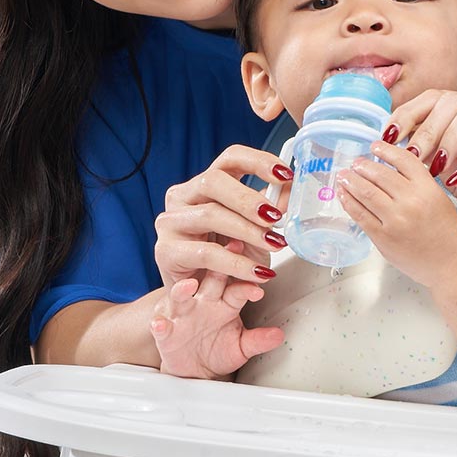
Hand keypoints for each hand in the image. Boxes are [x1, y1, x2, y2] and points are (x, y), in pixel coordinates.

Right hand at [149, 242, 284, 379]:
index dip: (247, 283)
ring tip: (189, 285)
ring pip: (180, 295)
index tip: (259, 281)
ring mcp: (182, 313)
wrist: (195, 368)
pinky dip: (160, 324)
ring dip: (183, 289)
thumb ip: (258, 341)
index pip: (236, 287)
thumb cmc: (218, 350)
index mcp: (225, 301)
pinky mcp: (165, 330)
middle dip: (218, 266)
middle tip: (229, 252)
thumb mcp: (241, 348)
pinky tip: (161, 324)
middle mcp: (203, 301)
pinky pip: (161, 325)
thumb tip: (279, 335)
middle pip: (210, 280)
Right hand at [154, 144, 292, 289]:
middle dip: (249, 198)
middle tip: (275, 217)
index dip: (258, 161)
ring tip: (272, 245)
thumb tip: (290, 193)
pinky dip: (236, 264)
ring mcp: (171, 221)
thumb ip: (271, 211)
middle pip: (214, 180)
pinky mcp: (166, 250)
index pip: (230, 158)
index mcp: (206, 184)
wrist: (202, 298)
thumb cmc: (227, 260)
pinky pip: (205, 253)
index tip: (285, 174)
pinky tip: (256, 272)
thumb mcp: (256, 232)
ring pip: (210, 214)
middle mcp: (183, 196)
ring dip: (248, 231)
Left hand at [335, 140, 456, 288]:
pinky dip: (348, 201)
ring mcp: (394, 220)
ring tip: (344, 175)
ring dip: (350, 181)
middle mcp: (410, 202)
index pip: (402, 160)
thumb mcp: (439, 198)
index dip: (385, 150)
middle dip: (362, 166)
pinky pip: (359, 214)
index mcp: (427, 188)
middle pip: (379, 174)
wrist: (449, 263)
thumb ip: (417, 182)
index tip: (375, 146)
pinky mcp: (382, 237)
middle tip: (355, 163)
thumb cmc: (446, 233)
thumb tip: (388, 168)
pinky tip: (343, 194)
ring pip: (365, 192)